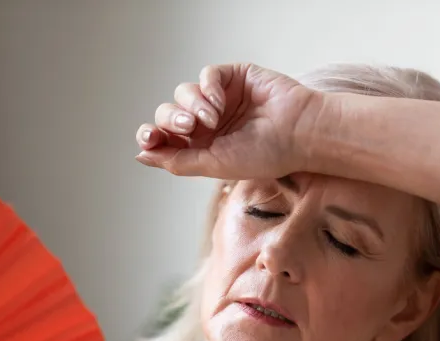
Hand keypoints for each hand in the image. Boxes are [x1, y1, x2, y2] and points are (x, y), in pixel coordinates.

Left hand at [135, 63, 318, 179]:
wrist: (298, 133)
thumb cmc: (265, 154)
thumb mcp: (214, 165)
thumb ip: (177, 161)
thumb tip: (141, 155)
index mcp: (202, 146)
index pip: (165, 137)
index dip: (152, 135)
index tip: (149, 138)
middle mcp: (208, 123)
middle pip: (169, 113)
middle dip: (172, 120)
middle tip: (190, 127)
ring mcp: (220, 98)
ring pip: (184, 93)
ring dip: (192, 105)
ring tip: (212, 118)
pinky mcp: (233, 77)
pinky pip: (206, 76)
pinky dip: (207, 88)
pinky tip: (219, 103)